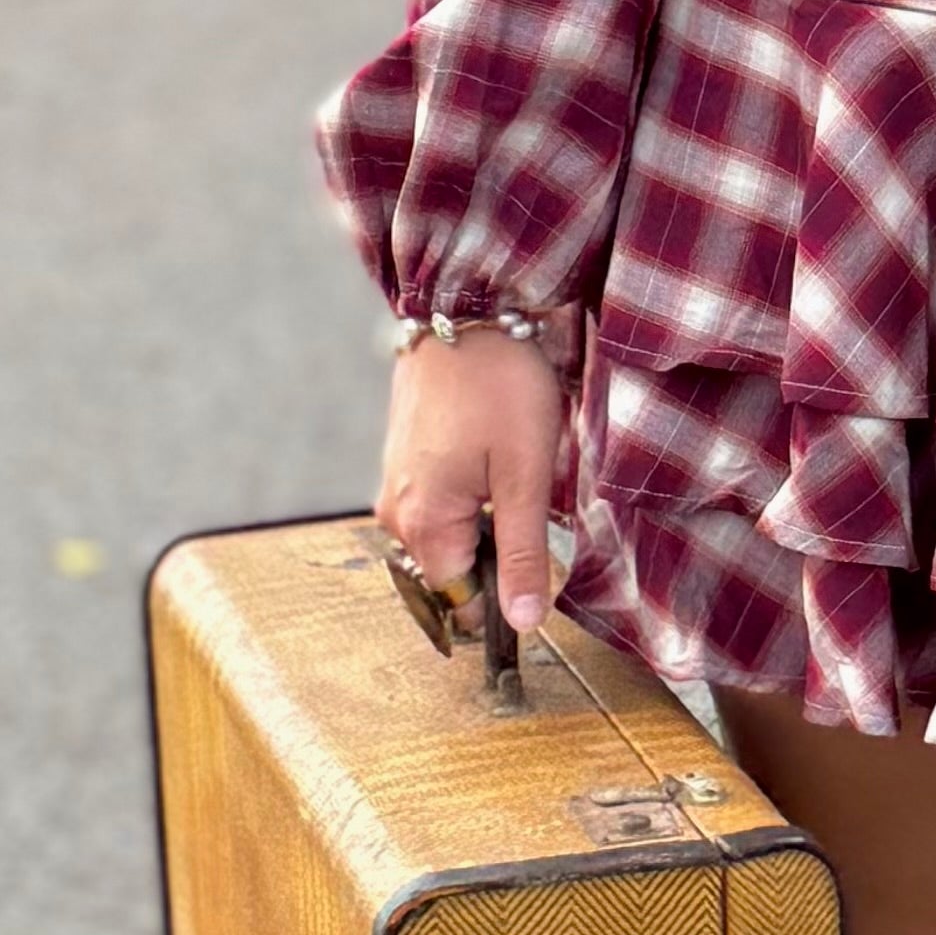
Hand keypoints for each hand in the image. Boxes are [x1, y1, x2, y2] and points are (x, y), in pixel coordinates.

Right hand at [375, 328, 571, 639]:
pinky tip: (492, 459)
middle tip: (531, 503)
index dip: (505, 596)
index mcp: (423, 523)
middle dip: (497, 556)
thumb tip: (522, 623)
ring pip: (447, 538)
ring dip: (486, 525)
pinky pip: (437, 506)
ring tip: (511, 473)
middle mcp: (396, 512)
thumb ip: (523, 554)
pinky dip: (470, 500)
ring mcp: (395, 485)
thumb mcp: (527, 475)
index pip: (462, 603)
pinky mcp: (403, 463)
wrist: (465, 311)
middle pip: (452, 572)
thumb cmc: (501, 386)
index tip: (540, 569)